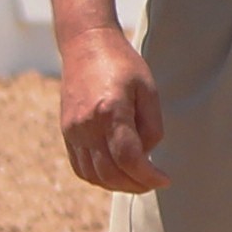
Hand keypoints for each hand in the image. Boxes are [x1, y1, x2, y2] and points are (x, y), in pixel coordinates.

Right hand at [60, 26, 166, 194]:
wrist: (85, 46)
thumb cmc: (123, 64)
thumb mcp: (149, 90)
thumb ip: (151, 126)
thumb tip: (147, 155)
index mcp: (110, 112)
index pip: (129, 159)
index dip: (148, 176)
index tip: (165, 179)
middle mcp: (86, 125)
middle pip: (109, 173)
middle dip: (135, 186)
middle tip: (154, 183)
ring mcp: (72, 131)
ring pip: (92, 175)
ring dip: (117, 185)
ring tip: (138, 181)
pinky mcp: (66, 133)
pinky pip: (80, 167)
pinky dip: (99, 178)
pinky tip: (117, 174)